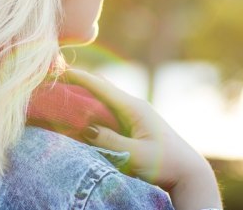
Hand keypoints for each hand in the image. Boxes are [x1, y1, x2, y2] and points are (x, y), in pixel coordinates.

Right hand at [63, 68, 221, 208]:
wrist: (188, 172)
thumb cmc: (165, 164)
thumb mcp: (135, 155)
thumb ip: (110, 140)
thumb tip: (85, 128)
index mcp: (134, 108)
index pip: (101, 87)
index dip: (79, 78)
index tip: (59, 69)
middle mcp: (134, 107)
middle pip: (101, 90)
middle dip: (78, 84)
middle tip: (54, 82)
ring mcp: (134, 116)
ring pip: (103, 102)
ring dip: (84, 98)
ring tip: (61, 95)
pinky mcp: (134, 127)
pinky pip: (108, 115)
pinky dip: (92, 112)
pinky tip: (80, 115)